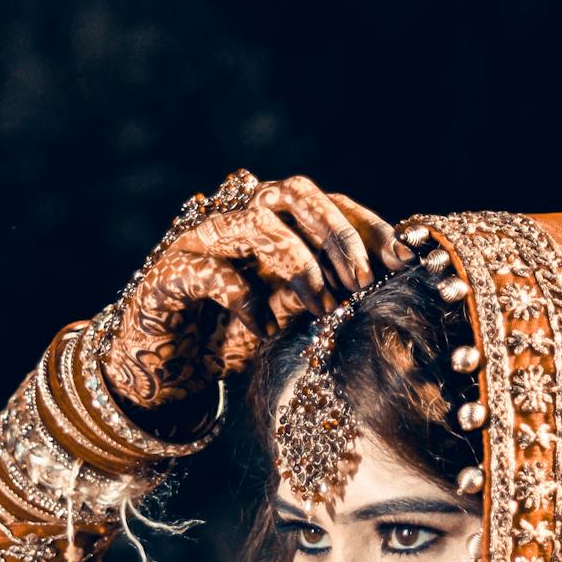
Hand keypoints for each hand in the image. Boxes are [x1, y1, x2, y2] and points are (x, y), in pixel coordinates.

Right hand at [103, 175, 409, 414]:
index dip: (366, 226)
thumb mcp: (287, 317)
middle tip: (361, 281)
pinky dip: (245, 300)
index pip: (326, 202)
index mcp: (269, 222)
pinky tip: (263, 331)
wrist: (159, 370)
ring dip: (297, 263)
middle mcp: (234, 218)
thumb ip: (321, 295)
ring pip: (253, 221)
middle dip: (335, 234)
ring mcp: (197, 242)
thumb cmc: (227, 337)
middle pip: (292, 192)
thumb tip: (377, 286)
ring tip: (321, 307)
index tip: (401, 260)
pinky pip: (211, 272)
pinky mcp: (166, 275)